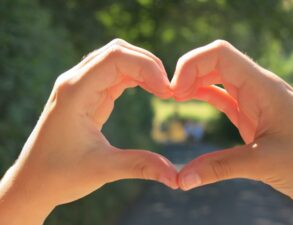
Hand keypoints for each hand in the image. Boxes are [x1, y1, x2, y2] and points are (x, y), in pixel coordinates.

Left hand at [0, 39, 177, 224]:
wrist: (34, 181)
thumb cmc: (59, 174)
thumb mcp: (102, 170)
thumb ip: (141, 166)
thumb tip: (176, 176)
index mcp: (75, 92)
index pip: (115, 58)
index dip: (147, 67)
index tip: (167, 91)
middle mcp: (75, 82)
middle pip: (117, 52)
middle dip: (147, 64)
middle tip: (167, 90)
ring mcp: (80, 86)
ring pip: (116, 59)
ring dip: (142, 69)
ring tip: (162, 90)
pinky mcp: (87, 95)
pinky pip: (113, 74)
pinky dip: (134, 77)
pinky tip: (148, 90)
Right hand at [172, 40, 292, 201]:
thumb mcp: (265, 163)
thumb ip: (220, 168)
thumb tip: (182, 180)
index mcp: (262, 87)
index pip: (220, 54)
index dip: (192, 64)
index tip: (175, 90)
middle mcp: (256, 86)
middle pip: (214, 61)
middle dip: (188, 72)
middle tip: (169, 95)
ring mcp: (252, 99)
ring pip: (216, 77)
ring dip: (193, 82)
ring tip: (174, 97)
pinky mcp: (249, 114)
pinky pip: (221, 96)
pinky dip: (202, 95)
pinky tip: (188, 101)